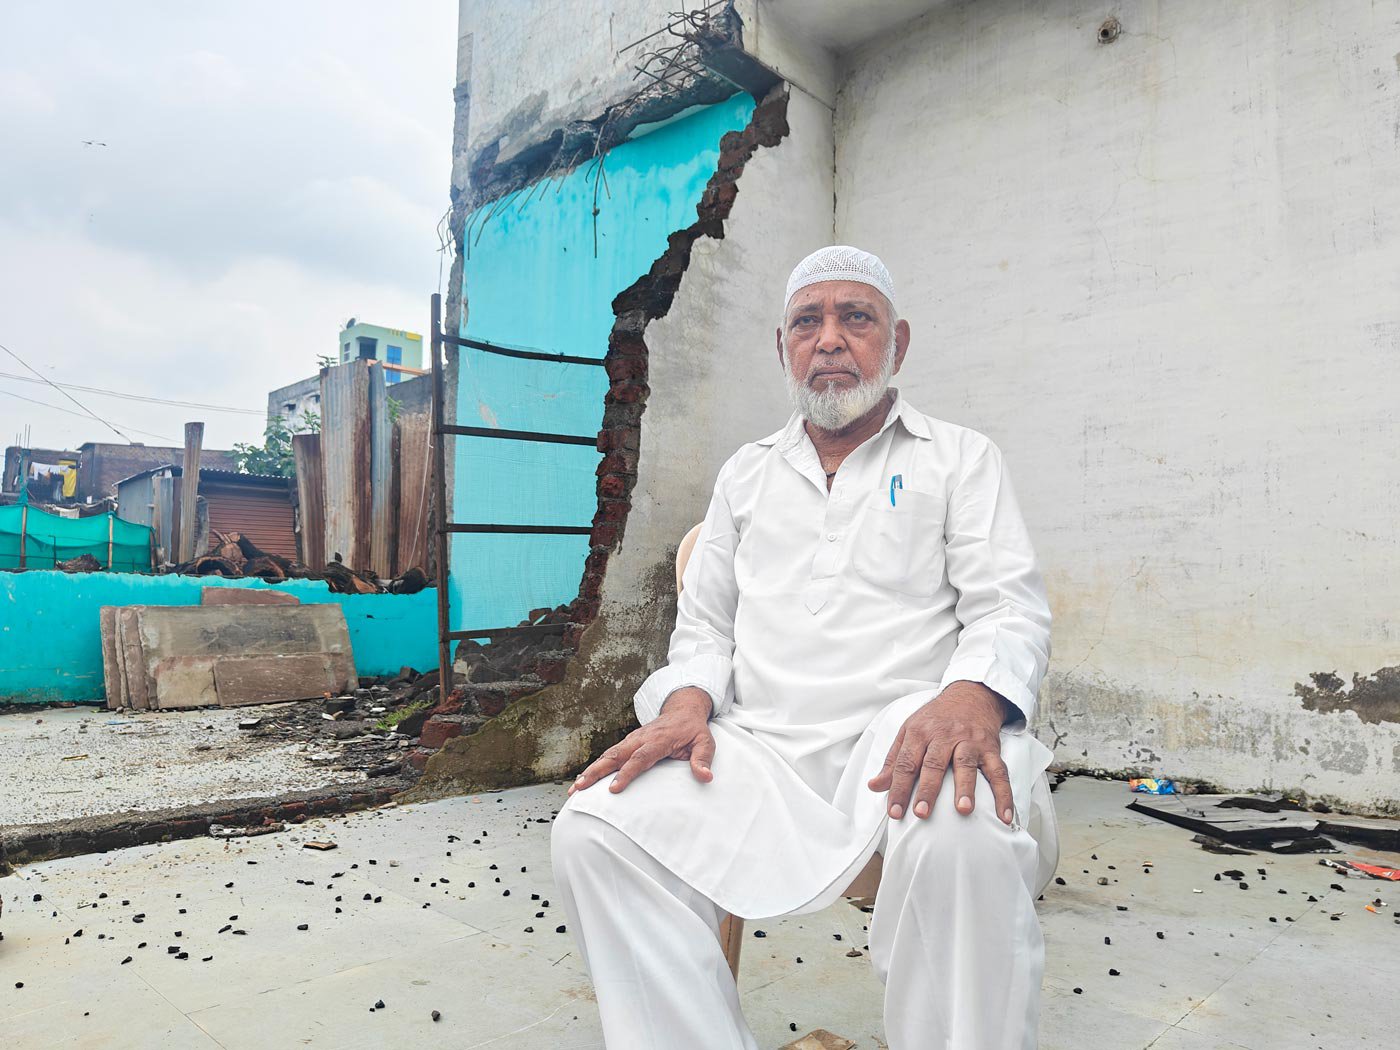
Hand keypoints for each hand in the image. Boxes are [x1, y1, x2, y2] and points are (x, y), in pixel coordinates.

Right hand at [567, 687, 715, 795]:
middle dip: (596, 772)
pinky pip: (608, 756)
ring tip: (574, 789)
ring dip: (590, 771)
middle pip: (615, 756)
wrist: (682, 710)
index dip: (626, 773)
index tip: (613, 789)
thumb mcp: (705, 742)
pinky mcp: (626, 744)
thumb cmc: (693, 730)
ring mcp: (631, 740)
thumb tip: (706, 776)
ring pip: (607, 755)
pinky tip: (581, 782)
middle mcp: (640, 738)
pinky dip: (593, 768)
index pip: (640, 758)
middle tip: (580, 787)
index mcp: (658, 740)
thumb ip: (703, 759)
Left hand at [867, 681, 1014, 824]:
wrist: (970, 695)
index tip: (894, 812)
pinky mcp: (991, 748)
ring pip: (966, 764)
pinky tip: (1004, 815)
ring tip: (963, 810)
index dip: (898, 788)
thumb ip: (893, 760)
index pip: (906, 763)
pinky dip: (1003, 794)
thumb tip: (875, 786)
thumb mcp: (909, 731)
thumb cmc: (936, 719)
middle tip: (922, 813)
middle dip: (928, 789)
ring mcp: (969, 741)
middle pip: (934, 763)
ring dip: (965, 788)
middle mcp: (945, 735)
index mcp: (920, 733)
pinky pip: (999, 772)